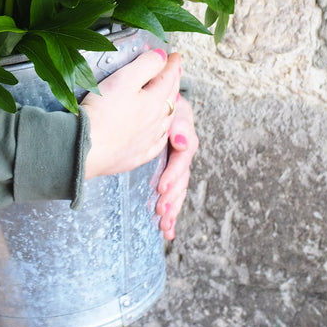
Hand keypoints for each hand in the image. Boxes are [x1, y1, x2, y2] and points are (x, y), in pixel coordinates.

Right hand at [81, 49, 183, 180]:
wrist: (86, 147)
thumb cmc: (102, 113)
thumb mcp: (124, 79)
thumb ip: (146, 65)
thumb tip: (162, 57)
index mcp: (154, 101)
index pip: (168, 77)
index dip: (172, 64)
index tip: (174, 56)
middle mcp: (155, 121)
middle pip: (170, 97)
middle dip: (174, 82)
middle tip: (175, 72)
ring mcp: (147, 140)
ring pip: (166, 120)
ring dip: (170, 106)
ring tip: (171, 97)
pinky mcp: (136, 155)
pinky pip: (158, 143)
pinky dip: (163, 132)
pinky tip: (160, 132)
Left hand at [155, 93, 198, 240]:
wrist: (142, 97)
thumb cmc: (155, 96)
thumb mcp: (168, 101)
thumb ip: (177, 121)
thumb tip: (181, 142)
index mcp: (182, 131)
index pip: (184, 154)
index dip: (174, 172)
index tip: (161, 187)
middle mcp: (181, 149)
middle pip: (182, 176)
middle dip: (173, 195)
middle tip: (160, 209)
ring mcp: (173, 161)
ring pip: (178, 188)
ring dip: (173, 207)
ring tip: (164, 224)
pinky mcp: (165, 171)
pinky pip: (171, 193)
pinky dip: (170, 212)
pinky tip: (166, 230)